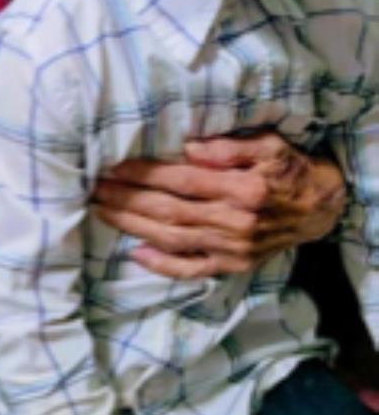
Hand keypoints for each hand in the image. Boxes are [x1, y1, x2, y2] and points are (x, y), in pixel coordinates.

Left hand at [92, 131, 345, 278]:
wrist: (320, 206)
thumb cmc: (288, 167)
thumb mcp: (268, 145)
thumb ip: (229, 147)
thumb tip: (190, 148)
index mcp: (241, 189)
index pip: (181, 180)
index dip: (143, 173)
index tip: (112, 165)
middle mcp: (234, 222)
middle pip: (169, 211)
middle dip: (127, 199)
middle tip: (94, 187)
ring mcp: (232, 248)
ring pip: (173, 239)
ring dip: (133, 226)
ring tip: (101, 210)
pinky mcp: (233, 265)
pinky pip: (193, 269)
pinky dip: (163, 265)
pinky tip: (135, 254)